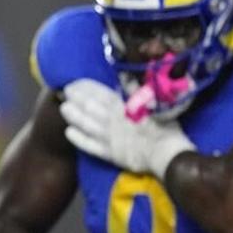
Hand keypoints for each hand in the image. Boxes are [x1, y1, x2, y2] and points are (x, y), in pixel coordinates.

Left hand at [59, 79, 193, 176]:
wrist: (168, 155)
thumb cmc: (166, 127)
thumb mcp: (154, 103)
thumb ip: (137, 91)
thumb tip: (125, 76)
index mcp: (123, 106)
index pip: (100, 93)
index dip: (86, 87)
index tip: (76, 81)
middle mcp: (112, 121)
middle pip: (89, 107)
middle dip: (76, 98)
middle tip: (65, 91)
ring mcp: (109, 138)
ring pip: (86, 124)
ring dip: (73, 116)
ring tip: (63, 108)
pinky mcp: (110, 154)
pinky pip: (90, 146)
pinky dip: (78, 139)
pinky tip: (68, 133)